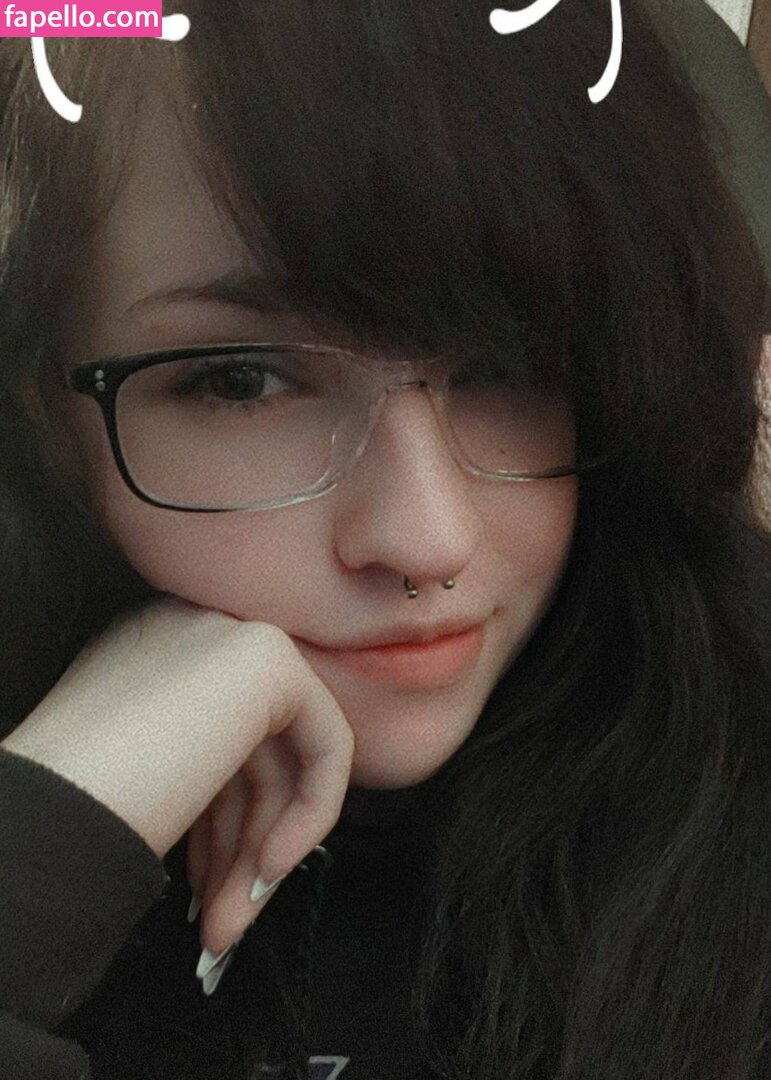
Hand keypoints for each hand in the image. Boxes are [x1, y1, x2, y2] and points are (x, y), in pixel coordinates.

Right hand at [2, 594, 354, 960]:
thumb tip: (250, 829)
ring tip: (229, 925)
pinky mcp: (267, 656)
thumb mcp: (145, 775)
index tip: (203, 883)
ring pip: (282, 758)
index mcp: (152, 650)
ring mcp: (229, 632)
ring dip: (259, 853)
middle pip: (248, 750)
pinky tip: (266, 872)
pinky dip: (310, 814)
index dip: (216, 820)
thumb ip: (195, 770)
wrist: (50, 809)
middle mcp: (192, 627)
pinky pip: (325, 743)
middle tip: (222, 923)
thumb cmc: (70, 808)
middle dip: (240, 847)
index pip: (213, 735)